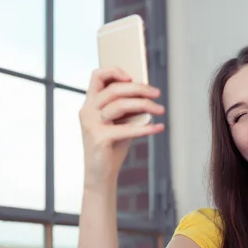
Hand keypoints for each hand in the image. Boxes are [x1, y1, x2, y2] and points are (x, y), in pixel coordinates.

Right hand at [79, 67, 164, 188]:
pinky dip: (146, 128)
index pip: (97, 77)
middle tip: (157, 93)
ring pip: (120, 105)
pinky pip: (127, 129)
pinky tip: (159, 127)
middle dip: (139, 89)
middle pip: (114, 89)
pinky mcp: (99, 139)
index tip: (132, 77)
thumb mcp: (120, 123)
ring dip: (145, 105)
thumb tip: (147, 94)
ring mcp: (91, 124)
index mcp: (90, 104)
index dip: (114, 71)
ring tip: (161, 110)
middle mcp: (87, 111)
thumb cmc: (112, 147)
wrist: (101, 175)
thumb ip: (128, 108)